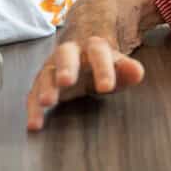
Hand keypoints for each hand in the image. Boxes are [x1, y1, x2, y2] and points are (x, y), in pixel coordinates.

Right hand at [25, 35, 145, 131]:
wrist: (81, 46)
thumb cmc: (103, 61)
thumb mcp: (117, 64)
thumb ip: (127, 69)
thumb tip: (138, 72)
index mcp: (93, 46)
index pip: (98, 53)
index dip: (102, 69)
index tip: (106, 87)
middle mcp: (69, 52)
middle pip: (66, 55)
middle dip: (66, 68)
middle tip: (66, 81)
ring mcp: (53, 66)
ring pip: (47, 73)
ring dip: (46, 87)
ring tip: (45, 102)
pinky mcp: (42, 82)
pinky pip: (34, 93)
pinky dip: (33, 108)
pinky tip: (34, 124)